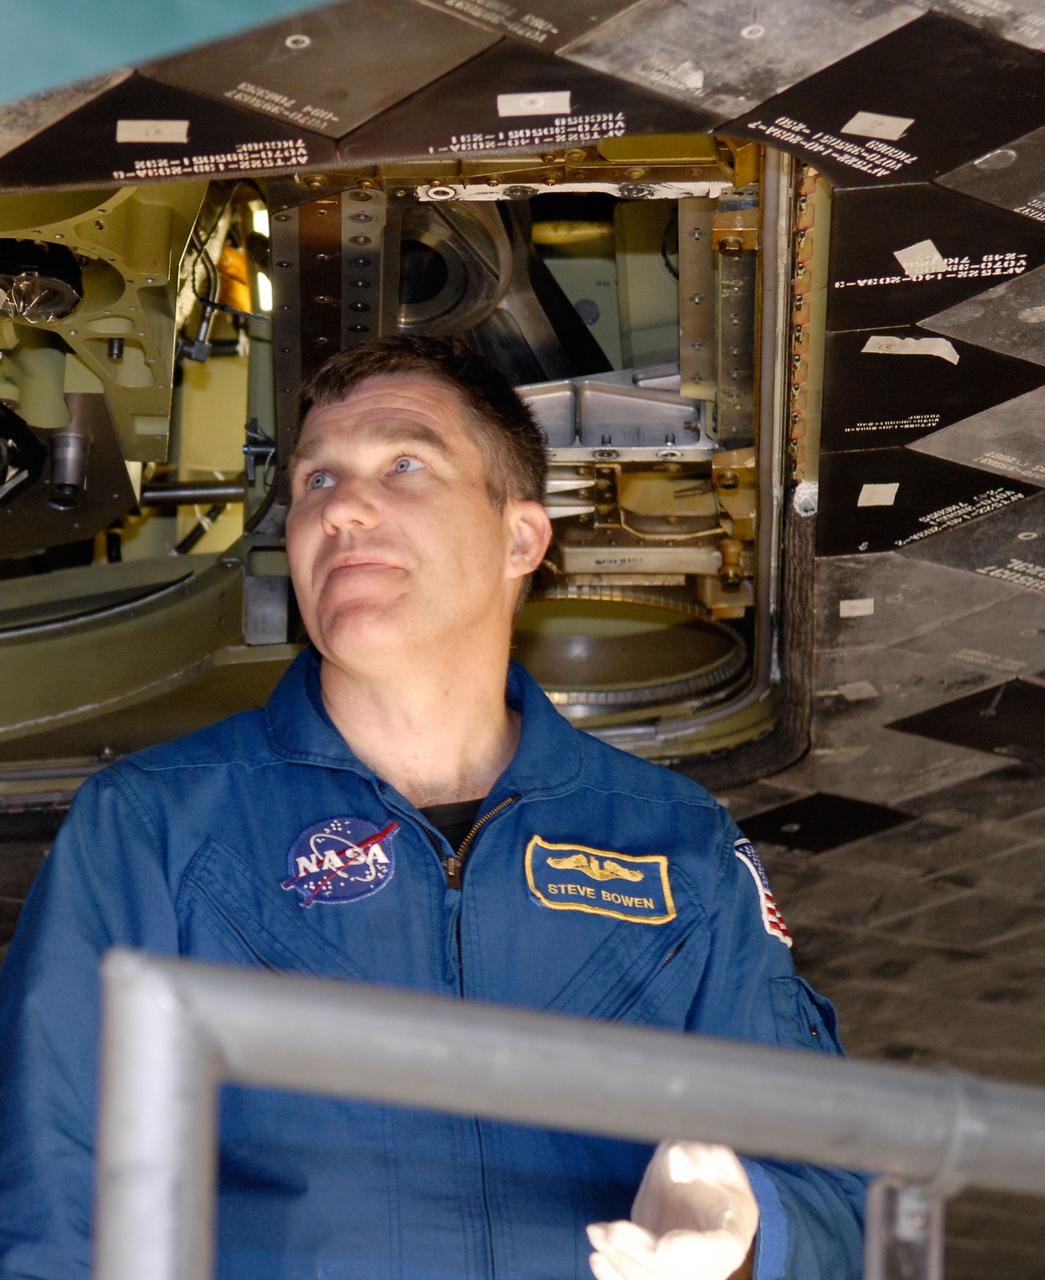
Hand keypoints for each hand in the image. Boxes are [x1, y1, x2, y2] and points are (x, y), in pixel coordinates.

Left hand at [587, 1142, 758, 1279]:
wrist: (699, 1184)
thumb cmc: (708, 1167)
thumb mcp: (709, 1150)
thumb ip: (698, 1154)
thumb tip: (679, 1163)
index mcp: (732, 1232)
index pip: (719, 1251)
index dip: (690, 1251)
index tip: (663, 1246)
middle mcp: (711, 1262)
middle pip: (678, 1271)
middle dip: (641, 1254)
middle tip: (612, 1230)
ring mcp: (684, 1269)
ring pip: (653, 1279)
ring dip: (622, 1262)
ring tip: (597, 1233)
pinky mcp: (660, 1268)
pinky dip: (616, 1275)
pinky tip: (598, 1258)